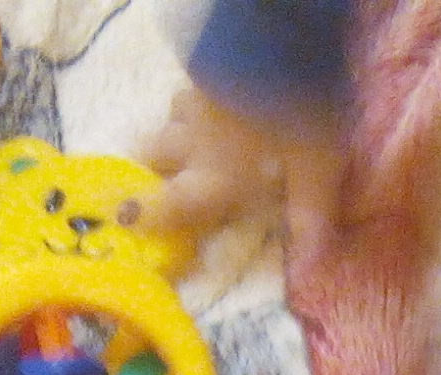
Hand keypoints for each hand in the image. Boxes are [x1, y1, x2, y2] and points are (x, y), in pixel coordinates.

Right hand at [144, 85, 349, 257]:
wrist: (275, 42)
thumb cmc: (293, 115)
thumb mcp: (315, 168)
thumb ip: (310, 213)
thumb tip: (312, 266)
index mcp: (217, 175)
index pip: (174, 202)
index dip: (148, 214)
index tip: (125, 220)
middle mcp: (196, 142)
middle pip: (157, 155)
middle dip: (146, 167)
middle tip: (140, 173)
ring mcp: (197, 100)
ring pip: (170, 117)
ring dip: (172, 128)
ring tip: (179, 132)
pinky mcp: (206, 67)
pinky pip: (188, 86)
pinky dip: (191, 98)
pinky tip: (206, 93)